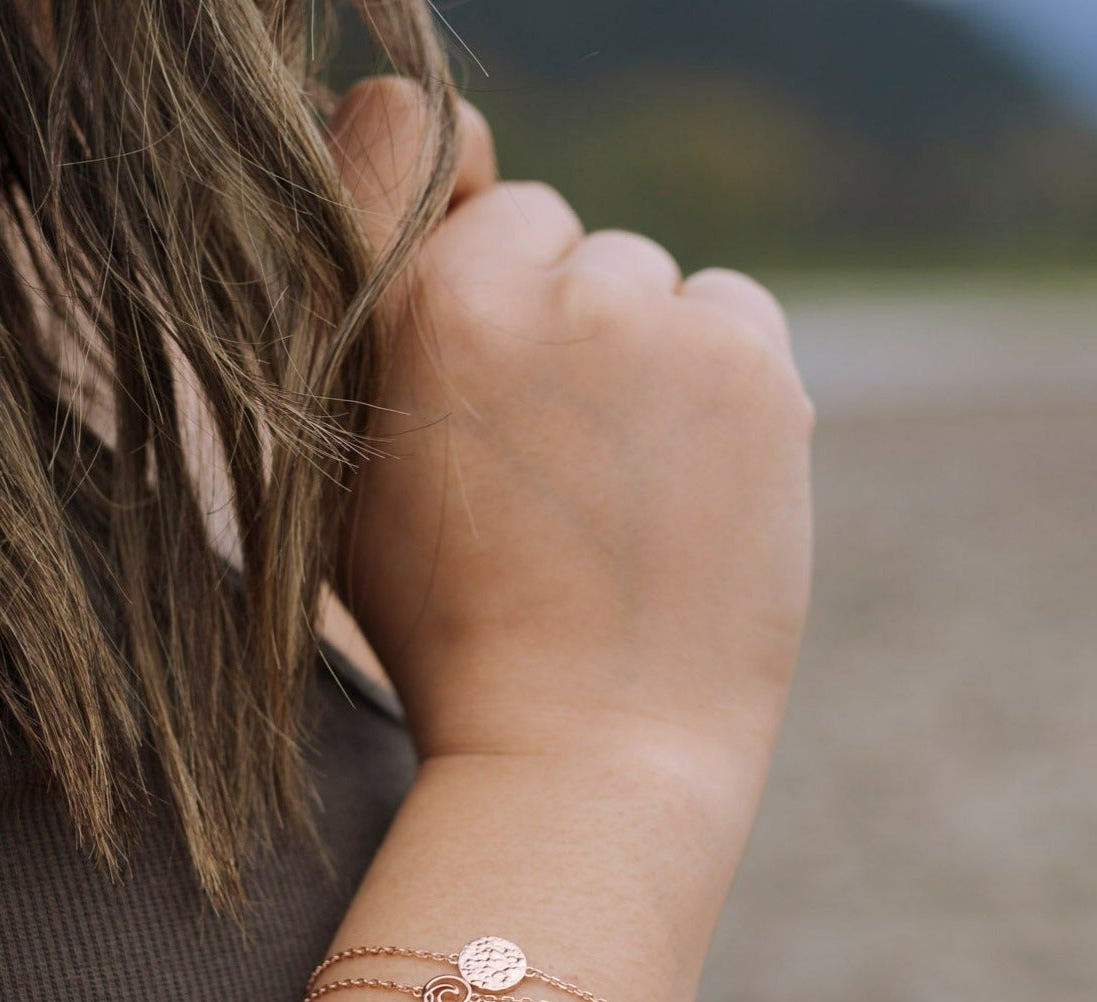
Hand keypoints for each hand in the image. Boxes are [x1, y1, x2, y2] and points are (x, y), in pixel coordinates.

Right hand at [327, 80, 813, 787]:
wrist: (584, 751)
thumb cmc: (453, 638)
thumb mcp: (351, 487)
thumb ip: (370, 341)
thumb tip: (433, 214)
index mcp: (404, 313)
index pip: (432, 156)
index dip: (470, 245)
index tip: (492, 317)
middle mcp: (521, 292)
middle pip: (560, 235)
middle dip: (561, 318)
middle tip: (557, 454)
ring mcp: (642, 320)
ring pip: (650, 279)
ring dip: (643, 354)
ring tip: (622, 489)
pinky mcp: (745, 362)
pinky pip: (731, 314)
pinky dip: (720, 379)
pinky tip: (686, 484)